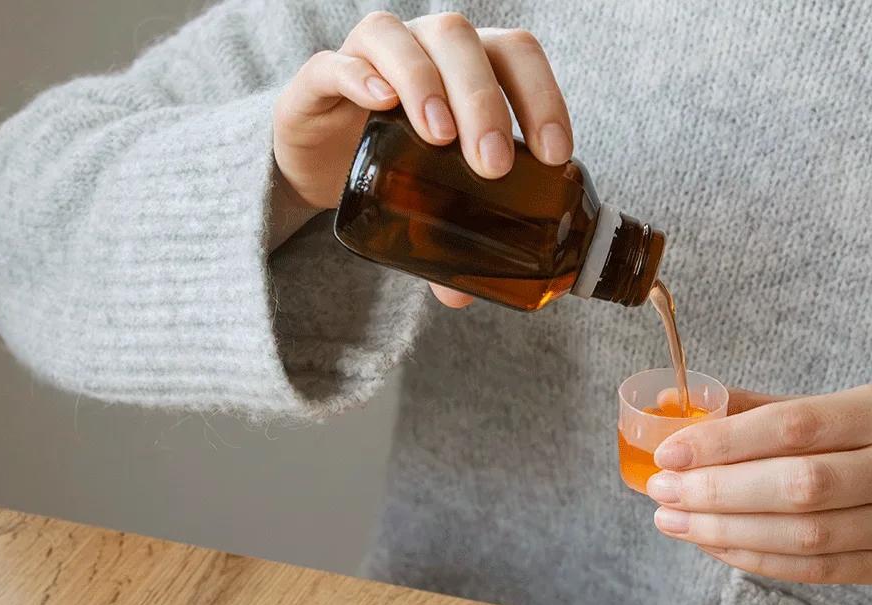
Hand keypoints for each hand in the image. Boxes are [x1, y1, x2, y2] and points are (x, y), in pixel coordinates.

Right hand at [272, 11, 572, 306]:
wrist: (319, 159)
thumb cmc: (397, 165)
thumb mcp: (432, 199)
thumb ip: (450, 238)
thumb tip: (463, 296)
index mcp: (472, 65)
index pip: (516, 57)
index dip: (542, 96)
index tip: (553, 154)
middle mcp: (426, 47)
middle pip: (462, 43)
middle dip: (484, 101)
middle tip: (492, 165)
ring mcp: (372, 55)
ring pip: (404, 41)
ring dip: (427, 85)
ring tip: (439, 138)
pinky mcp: (318, 76)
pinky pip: (335, 61)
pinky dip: (360, 76)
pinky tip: (379, 102)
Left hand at [646, 384, 871, 584]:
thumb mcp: (833, 406)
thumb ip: (759, 410)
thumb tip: (675, 409)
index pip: (795, 426)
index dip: (726, 441)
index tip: (670, 452)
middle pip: (800, 486)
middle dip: (719, 491)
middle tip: (662, 491)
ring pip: (803, 536)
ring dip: (726, 531)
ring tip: (674, 520)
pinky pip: (812, 570)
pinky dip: (753, 558)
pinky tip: (711, 543)